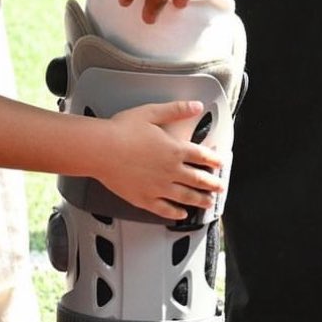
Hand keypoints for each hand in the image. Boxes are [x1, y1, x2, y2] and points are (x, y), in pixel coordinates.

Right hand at [97, 99, 224, 219]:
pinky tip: (181, 215)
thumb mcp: (151, 113)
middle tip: (220, 187)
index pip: (201, 156)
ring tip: (209, 203)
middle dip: (212, 184)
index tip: (220, 164)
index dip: (214, 160)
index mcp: (174, 149)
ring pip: (186, 197)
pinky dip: (176, 213)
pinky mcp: (145, 199)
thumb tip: (197, 106)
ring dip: (200, 200)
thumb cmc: (121, 130)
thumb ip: (176, 110)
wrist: (101, 149)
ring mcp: (159, 187)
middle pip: (198, 180)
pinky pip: (166, 210)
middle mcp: (171, 171)